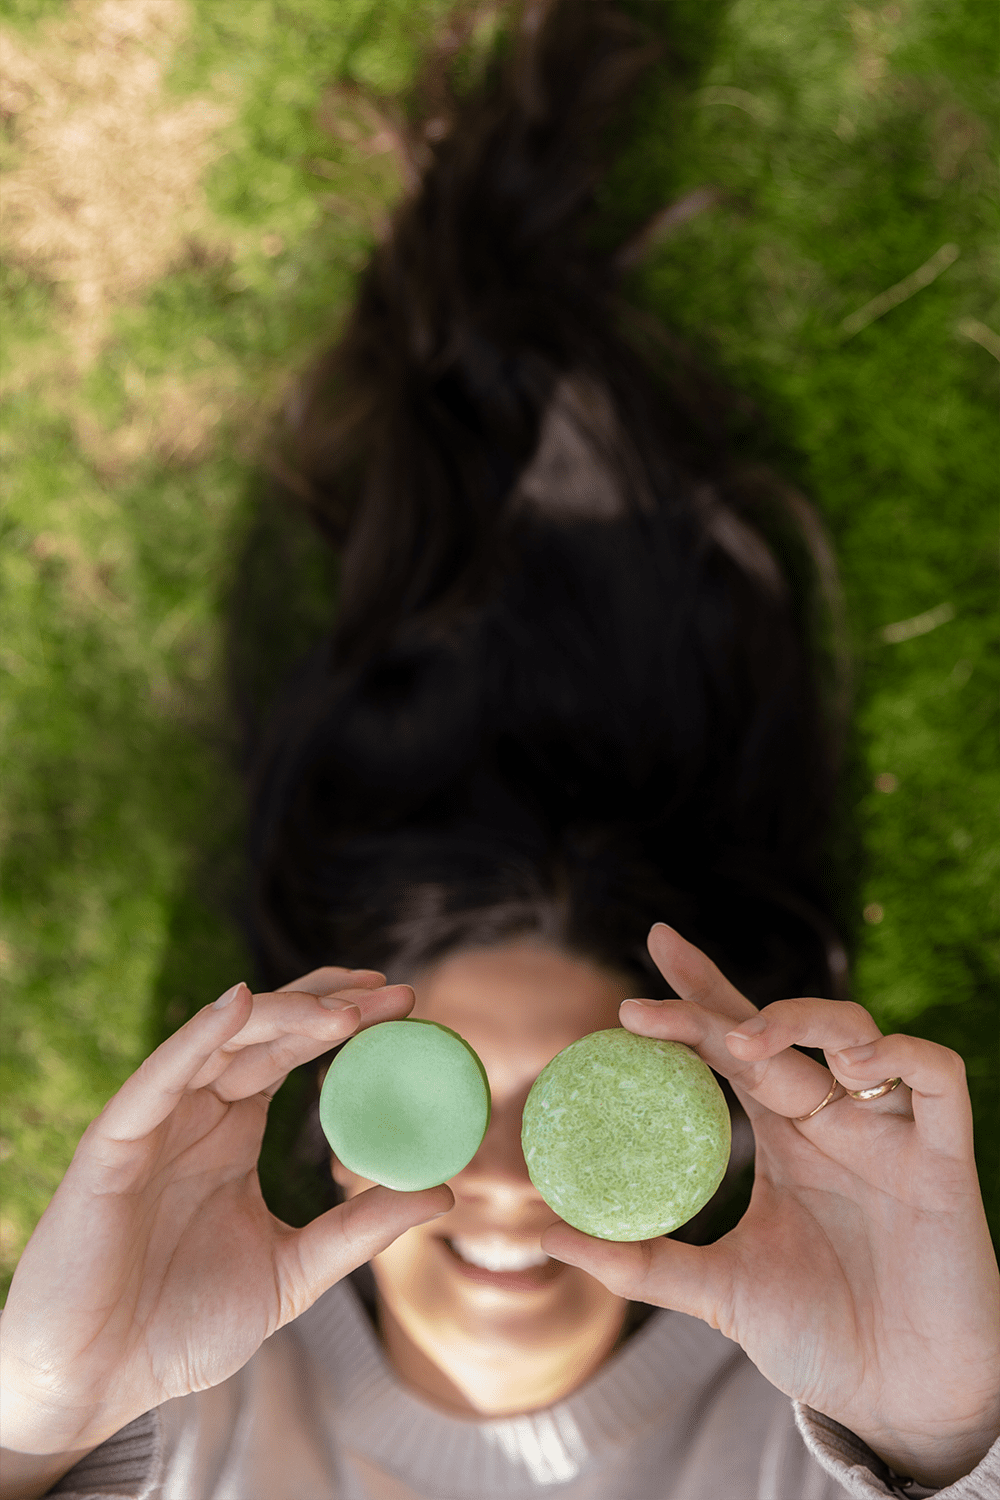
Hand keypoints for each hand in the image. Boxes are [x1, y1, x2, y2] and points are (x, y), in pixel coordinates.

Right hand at [0, 970, 452, 1459]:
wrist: (99, 1385)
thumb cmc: (182, 1329)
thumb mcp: (294, 1273)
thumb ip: (359, 1230)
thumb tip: (444, 1192)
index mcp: (232, 1136)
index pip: (293, 1056)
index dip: (345, 1024)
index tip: (407, 1007)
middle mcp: (196, 1116)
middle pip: (267, 1034)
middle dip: (330, 1005)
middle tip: (395, 993)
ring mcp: (155, 1123)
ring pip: (222, 1041)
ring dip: (283, 1015)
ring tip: (346, 1008)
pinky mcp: (114, 1143)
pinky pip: (159, 1076)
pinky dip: (199, 1035)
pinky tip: (241, 1005)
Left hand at [541, 924, 999, 1488]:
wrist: (901, 1398)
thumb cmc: (818, 1338)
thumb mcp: (717, 1292)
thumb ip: (640, 1262)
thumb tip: (545, 1233)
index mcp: (785, 1136)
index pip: (732, 1044)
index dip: (696, 995)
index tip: (642, 963)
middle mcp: (833, 1119)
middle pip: (777, 1027)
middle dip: (718, 994)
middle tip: (655, 980)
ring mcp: (889, 1132)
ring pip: (853, 1030)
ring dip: (799, 1018)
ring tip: (746, 1042)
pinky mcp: (944, 1156)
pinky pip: (936, 1075)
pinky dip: (900, 1053)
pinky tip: (854, 1063)